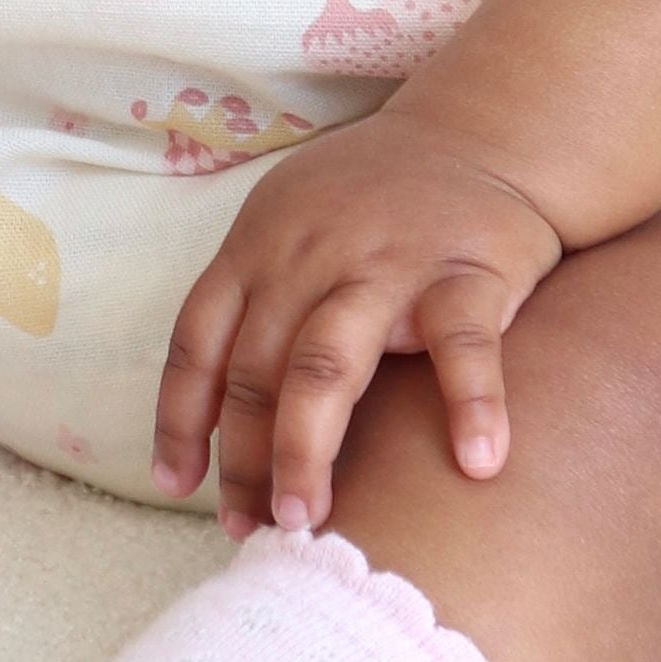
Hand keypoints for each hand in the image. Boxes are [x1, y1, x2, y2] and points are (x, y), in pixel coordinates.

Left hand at [151, 117, 566, 534]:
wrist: (483, 130)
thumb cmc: (375, 200)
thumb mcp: (293, 225)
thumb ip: (256, 301)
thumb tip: (212, 416)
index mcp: (259, 247)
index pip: (198, 341)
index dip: (180, 419)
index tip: (176, 486)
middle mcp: (311, 256)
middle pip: (256, 371)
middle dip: (245, 460)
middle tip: (253, 532)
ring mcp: (388, 263)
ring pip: (328, 367)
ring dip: (308, 450)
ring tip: (308, 521)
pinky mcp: (469, 270)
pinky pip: (465, 347)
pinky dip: (473, 406)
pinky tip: (479, 465)